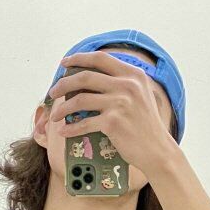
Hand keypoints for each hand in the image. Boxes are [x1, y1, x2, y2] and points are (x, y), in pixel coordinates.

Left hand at [47, 50, 177, 175]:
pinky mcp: (113, 122)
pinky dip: (71, 128)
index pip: (100, 58)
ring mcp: (119, 103)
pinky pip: (84, 123)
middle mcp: (127, 85)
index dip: (79, 58)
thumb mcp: (140, 96)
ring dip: (63, 108)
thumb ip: (122, 83)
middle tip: (53, 92)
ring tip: (55, 116)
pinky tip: (64, 131)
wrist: (157, 150)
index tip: (65, 63)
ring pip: (80, 100)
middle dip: (64, 83)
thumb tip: (91, 79)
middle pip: (85, 77)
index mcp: (133, 74)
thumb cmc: (146, 126)